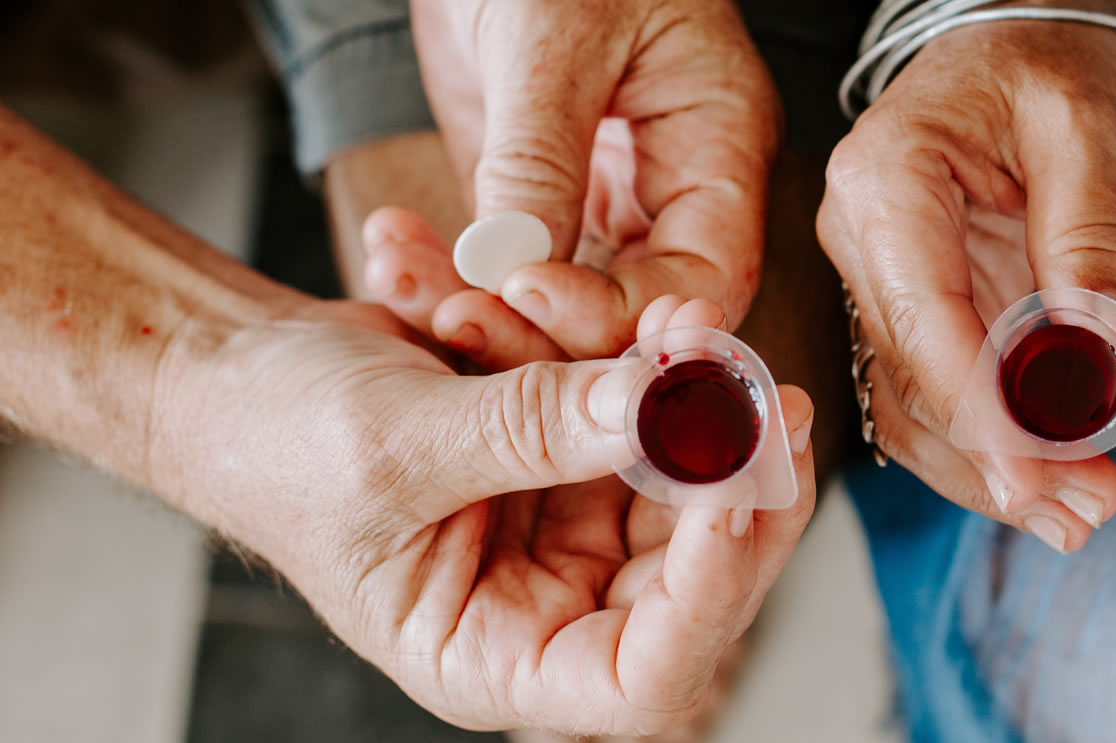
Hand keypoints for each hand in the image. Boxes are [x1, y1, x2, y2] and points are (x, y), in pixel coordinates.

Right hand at [153, 294, 816, 734]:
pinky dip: (577, 325)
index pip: (650, 670)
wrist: (230, 371)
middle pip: (697, 554)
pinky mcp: (583, 446)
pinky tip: (482, 284)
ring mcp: (576, 522)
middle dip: (710, 440)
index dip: (714, 583)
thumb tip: (665, 407)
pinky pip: (628, 388)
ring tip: (524, 291)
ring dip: (627, 360)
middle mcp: (552, 601)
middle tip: (710, 338)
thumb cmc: (270, 441)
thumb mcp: (391, 443)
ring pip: (676, 452)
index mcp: (498, 655)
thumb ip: (528, 430)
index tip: (733, 477)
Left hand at [408, 0, 778, 357]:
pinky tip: (397, 259)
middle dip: (552, 331)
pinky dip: (451, 275)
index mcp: (716, 145)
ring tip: (412, 286)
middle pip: (638, 307)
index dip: (634, 311)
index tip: (535, 294)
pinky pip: (505, 265)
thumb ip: (541, 154)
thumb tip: (516, 264)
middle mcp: (669, 187)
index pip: (706, 272)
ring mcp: (602, 195)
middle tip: (464, 318)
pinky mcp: (534, 194)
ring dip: (488, 312)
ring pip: (565, 300)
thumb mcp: (558, 36)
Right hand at [815, 15, 1115, 551]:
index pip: (926, 320)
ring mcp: (875, 278)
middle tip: (1085, 510)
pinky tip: (1045, 487)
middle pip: (915, 379)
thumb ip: (1090, 239)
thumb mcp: (1085, 130)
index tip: (1041, 477)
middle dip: (998, 460)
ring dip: (990, 473)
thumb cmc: (1045, 66)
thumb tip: (1104, 349)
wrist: (1015, 37)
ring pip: (913, 406)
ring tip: (1077, 514)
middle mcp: (860, 236)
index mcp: (886, 181)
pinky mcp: (908, 307)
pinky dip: (986, 447)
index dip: (982, 413)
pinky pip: (932, 395)